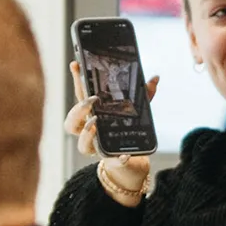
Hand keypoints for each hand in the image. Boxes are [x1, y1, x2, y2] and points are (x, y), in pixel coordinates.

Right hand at [64, 61, 157, 196]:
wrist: (131, 160)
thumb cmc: (126, 131)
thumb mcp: (136, 110)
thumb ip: (144, 95)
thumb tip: (155, 78)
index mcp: (93, 116)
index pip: (80, 97)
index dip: (76, 80)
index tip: (75, 64)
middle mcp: (89, 133)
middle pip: (70, 123)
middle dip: (78, 110)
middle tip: (92, 101)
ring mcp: (97, 148)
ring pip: (81, 144)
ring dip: (86, 134)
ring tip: (95, 123)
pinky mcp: (110, 160)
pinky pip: (111, 161)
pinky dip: (119, 158)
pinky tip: (125, 155)